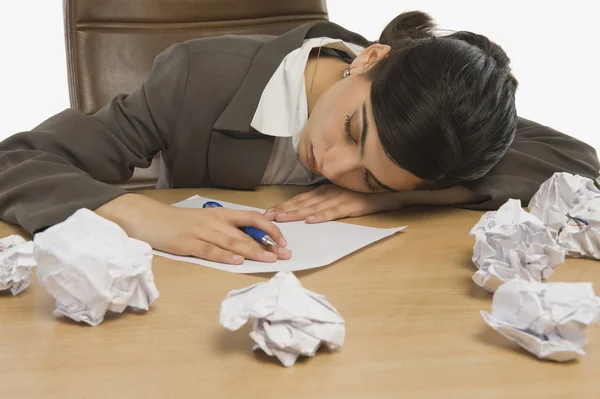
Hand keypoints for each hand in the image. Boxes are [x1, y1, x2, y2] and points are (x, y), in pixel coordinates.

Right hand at [96, 194, 289, 264]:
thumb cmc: (180, 222)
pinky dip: (225, 256)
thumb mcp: (207, 221)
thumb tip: (251, 241)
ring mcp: (202, 232)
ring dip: (253, 251)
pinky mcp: (188, 243)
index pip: (252, 217)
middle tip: (285, 254)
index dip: (270, 229)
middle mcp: (215, 221)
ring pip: (232, 242)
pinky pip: (210, 250)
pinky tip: (238, 261)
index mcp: (221, 214)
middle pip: (246, 232)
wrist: (150, 218)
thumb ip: (227, 229)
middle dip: (268, 244)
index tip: (283, 241)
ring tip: (269, 259)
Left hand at [264, 185, 401, 222]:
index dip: (284, 205)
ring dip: (297, 213)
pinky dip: (323, 216)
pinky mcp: (354, 204)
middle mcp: (330, 192)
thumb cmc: (367, 192)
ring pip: (315, 207)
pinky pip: (336, 211)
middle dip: (284, 210)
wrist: (392, 188)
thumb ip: (327, 199)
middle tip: (267, 218)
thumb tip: (309, 210)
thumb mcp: (342, 192)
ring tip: (282, 219)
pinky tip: (312, 221)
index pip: (301, 198)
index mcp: (326, 189)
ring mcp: (342, 197)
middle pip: (303, 202)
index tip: (268, 212)